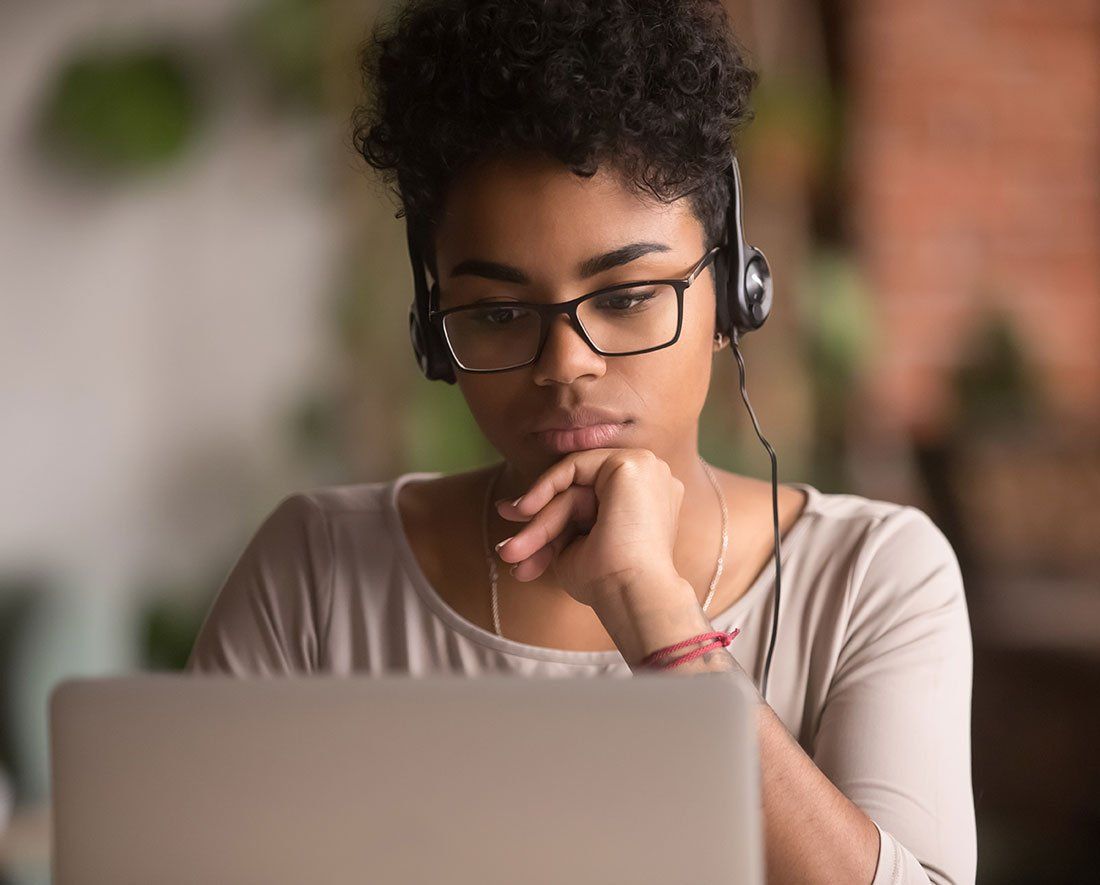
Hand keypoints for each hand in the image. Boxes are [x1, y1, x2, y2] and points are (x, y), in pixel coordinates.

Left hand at [494, 448, 685, 607]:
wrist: (632, 594)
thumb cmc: (609, 585)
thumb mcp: (577, 548)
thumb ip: (560, 522)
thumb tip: (514, 507)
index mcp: (645, 506)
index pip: (589, 504)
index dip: (549, 519)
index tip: (516, 545)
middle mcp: (650, 484)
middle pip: (579, 496)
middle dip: (538, 524)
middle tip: (507, 550)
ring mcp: (646, 470)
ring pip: (575, 486)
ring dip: (539, 521)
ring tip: (511, 551)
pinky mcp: (632, 463)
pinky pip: (575, 466)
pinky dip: (546, 487)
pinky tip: (525, 510)